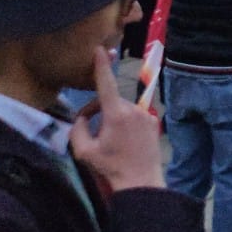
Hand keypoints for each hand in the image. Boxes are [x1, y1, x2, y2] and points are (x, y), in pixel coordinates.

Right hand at [70, 48, 164, 192]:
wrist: (141, 181)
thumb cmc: (111, 168)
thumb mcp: (84, 151)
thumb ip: (77, 129)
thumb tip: (82, 118)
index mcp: (116, 114)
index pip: (105, 84)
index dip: (101, 66)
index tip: (100, 49)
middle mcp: (133, 109)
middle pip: (109, 100)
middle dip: (97, 110)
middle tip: (90, 130)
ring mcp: (146, 114)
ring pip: (121, 109)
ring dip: (112, 118)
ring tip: (109, 140)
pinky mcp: (153, 121)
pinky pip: (134, 116)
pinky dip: (126, 123)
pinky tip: (124, 141)